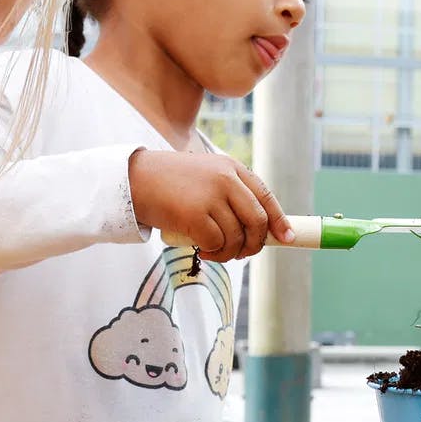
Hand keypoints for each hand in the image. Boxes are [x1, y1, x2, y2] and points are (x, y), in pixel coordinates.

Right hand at [129, 149, 293, 262]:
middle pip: (257, 221)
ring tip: (216, 251)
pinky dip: (214, 252)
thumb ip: (230, 194)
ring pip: (237, 236)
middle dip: (255, 243)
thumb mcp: (206, 177)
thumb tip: (258, 229)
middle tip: (243, 253)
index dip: (279, 220)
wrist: (133, 179)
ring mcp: (211, 196)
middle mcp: (225, 179)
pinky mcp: (195, 214)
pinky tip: (203, 250)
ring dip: (230, 252)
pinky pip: (217, 243)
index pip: (266, 196)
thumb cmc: (170, 183)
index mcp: (231, 168)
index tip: (287, 238)